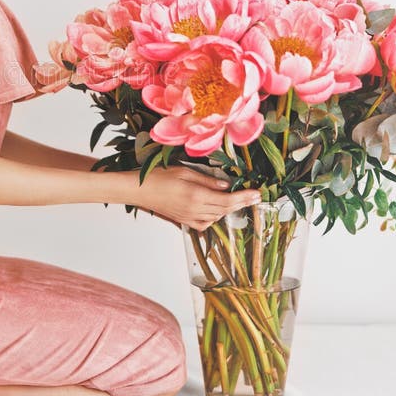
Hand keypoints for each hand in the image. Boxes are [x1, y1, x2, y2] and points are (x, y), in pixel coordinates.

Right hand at [130, 165, 260, 232]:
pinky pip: (205, 223)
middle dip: (242, 203)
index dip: (244, 198)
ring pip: (217, 217)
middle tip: (256, 197)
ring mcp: (189, 218)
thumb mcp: (184, 172)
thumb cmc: (158, 177)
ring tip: (238, 200)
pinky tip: (216, 210)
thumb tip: (226, 185)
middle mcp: (195, 210)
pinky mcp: (183, 221)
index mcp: (196, 196)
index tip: (257, 194)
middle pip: (225, 209)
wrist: (138, 191)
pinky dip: (214, 217)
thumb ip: (207, 180)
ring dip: (229, 209)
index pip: (227, 199)